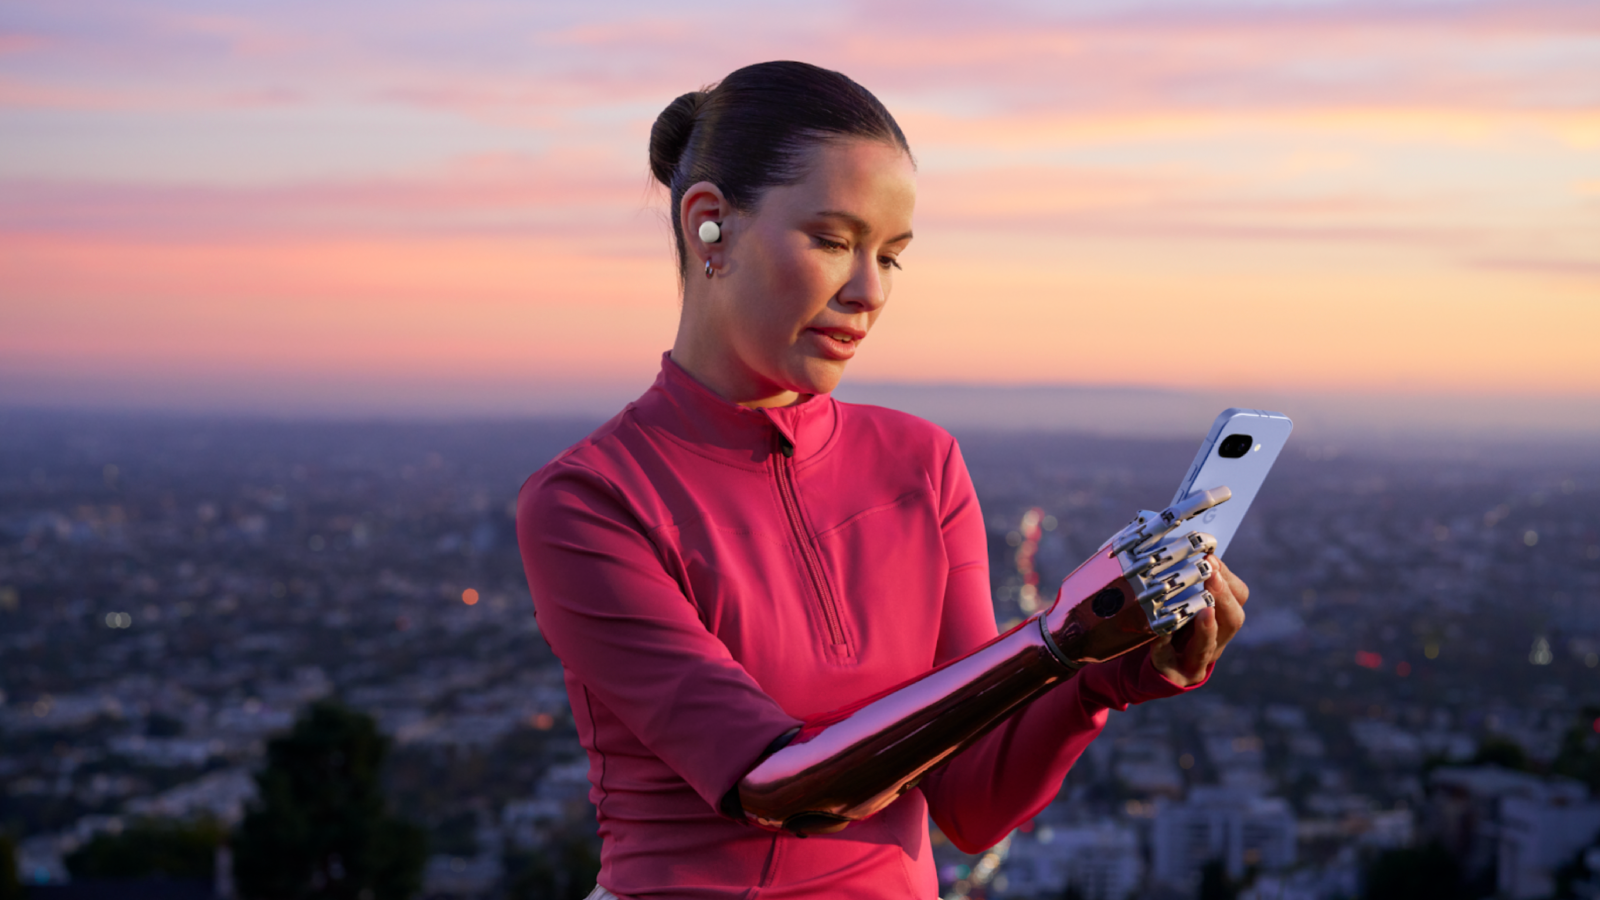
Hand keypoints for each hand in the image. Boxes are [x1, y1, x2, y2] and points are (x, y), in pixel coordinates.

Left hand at [1149, 554, 1247, 686]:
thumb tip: (1181, 541)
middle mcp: (1217, 639)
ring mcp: (1197, 659)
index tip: (1211, 558)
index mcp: (1222, 616)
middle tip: (1211, 576)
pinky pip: (1170, 660)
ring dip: (1207, 628)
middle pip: (1233, 621)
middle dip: (1224, 598)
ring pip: (1208, 646)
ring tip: (1204, 610)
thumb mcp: (1184, 597)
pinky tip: (1160, 632)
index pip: (1238, 595)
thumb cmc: (1173, 621)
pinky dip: (1164, 645)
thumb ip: (1187, 576)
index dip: (1227, 578)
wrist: (1157, 663)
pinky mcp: (1175, 673)